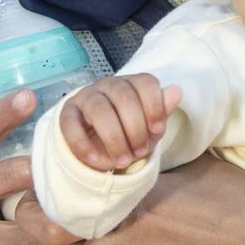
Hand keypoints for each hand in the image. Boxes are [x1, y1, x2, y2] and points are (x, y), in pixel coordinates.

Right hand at [60, 74, 181, 170]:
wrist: (99, 145)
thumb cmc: (129, 131)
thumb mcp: (149, 127)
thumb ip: (161, 111)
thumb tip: (177, 91)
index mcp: (132, 84)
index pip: (145, 82)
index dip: (154, 105)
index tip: (158, 130)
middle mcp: (109, 85)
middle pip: (123, 96)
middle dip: (135, 128)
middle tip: (139, 152)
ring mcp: (87, 97)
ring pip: (98, 108)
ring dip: (113, 138)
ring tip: (122, 161)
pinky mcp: (67, 113)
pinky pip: (70, 124)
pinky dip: (83, 145)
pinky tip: (96, 161)